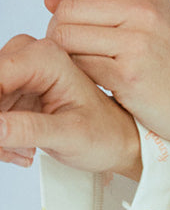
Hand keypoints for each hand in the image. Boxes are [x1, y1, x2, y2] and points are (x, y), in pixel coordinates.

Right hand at [0, 33, 141, 178]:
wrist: (118, 141)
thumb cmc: (105, 134)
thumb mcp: (69, 136)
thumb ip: (28, 129)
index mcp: (45, 57)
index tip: (2, 130)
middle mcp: (30, 57)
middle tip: (11, 148)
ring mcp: (21, 73)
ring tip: (24, 152)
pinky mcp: (16, 90)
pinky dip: (1, 135)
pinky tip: (24, 149)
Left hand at [4, 0, 169, 152]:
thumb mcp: (150, 23)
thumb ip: (103, 7)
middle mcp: (141, 7)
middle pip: (64, 9)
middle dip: (60, 31)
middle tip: (81, 53)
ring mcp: (136, 40)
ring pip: (66, 38)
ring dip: (68, 56)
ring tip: (97, 69)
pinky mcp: (128, 74)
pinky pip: (79, 68)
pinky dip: (83, 77)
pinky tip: (106, 85)